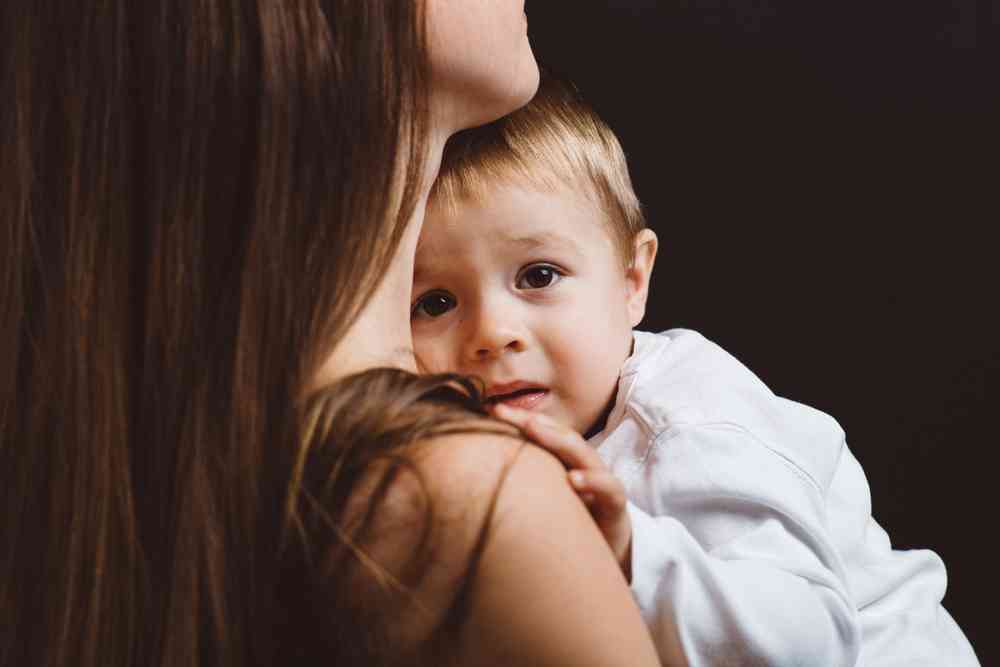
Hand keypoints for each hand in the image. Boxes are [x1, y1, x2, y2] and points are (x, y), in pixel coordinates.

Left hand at [492, 404, 632, 578]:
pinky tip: (574, 479)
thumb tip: (475, 474)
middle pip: (560, 436)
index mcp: (565, 462)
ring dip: (558, 440)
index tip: (490, 409)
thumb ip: (519, 484)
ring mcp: (601, 483)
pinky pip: (608, 489)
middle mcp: (583, 466)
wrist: (605, 555)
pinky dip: (593, 481)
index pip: (544, 434)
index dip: (519, 420)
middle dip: (533, 421)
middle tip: (505, 412)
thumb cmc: (568, 524)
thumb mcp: (542, 502)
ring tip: (532, 428)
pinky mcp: (615, 505)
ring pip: (583, 454)